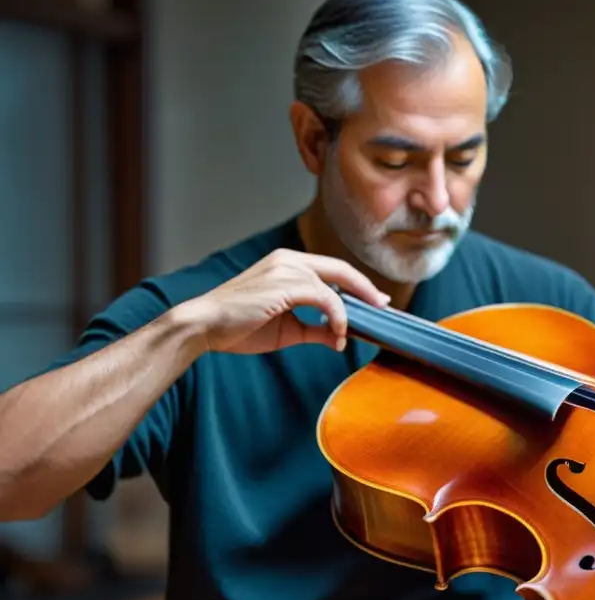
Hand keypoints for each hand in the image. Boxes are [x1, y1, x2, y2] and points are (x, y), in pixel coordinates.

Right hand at [174, 248, 389, 354]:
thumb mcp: (288, 330)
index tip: (375, 301)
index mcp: (287, 265)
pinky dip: (337, 317)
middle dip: (366, 289)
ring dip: (351, 310)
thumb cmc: (239, 327)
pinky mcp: (284, 284)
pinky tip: (337, 335)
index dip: (357, 284)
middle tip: (384, 306)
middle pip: (341, 269)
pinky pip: (325, 299)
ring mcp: (286, 269)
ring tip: (356, 331)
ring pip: (335, 284)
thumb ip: (315, 330)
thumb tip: (339, 338)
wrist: (204, 327)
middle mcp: (288, 260)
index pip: (332, 269)